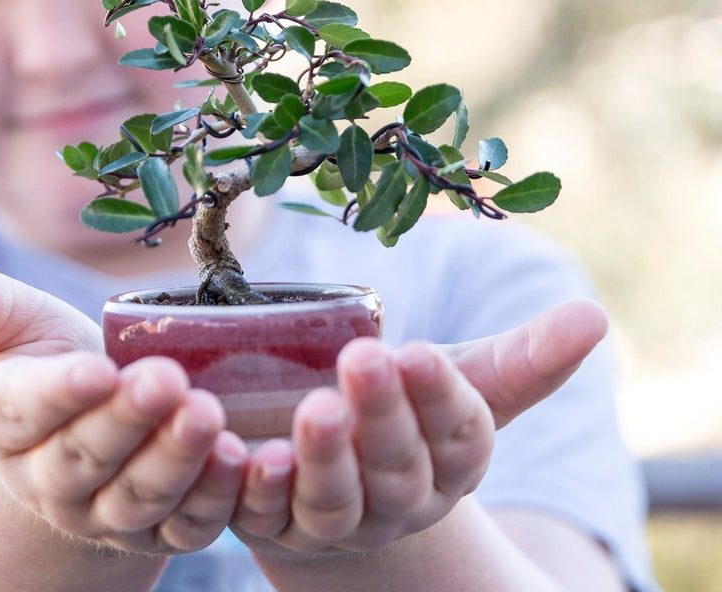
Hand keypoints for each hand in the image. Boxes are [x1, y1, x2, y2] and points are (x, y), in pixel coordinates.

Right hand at [0, 250, 247, 555]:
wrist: (83, 422)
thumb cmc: (42, 356)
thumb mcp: (3, 324)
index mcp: (6, 421)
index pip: (23, 411)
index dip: (59, 394)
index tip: (94, 369)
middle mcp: (50, 478)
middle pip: (85, 456)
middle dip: (126, 421)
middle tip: (166, 381)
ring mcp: (106, 510)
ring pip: (138, 495)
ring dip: (175, 458)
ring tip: (208, 414)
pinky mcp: (161, 525)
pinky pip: (188, 523)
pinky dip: (217, 497)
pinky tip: (244, 459)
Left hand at [230, 299, 607, 557]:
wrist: (348, 477)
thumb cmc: (411, 412)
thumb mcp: (467, 381)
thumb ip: (524, 356)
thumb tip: (594, 314)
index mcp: (452, 461)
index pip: (460, 435)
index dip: (441, 397)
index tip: (419, 352)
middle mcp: (400, 499)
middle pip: (397, 465)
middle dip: (383, 415)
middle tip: (365, 358)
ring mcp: (338, 518)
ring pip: (335, 500)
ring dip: (323, 458)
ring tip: (314, 409)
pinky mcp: (274, 522)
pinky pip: (264, 515)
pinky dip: (255, 489)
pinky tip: (243, 453)